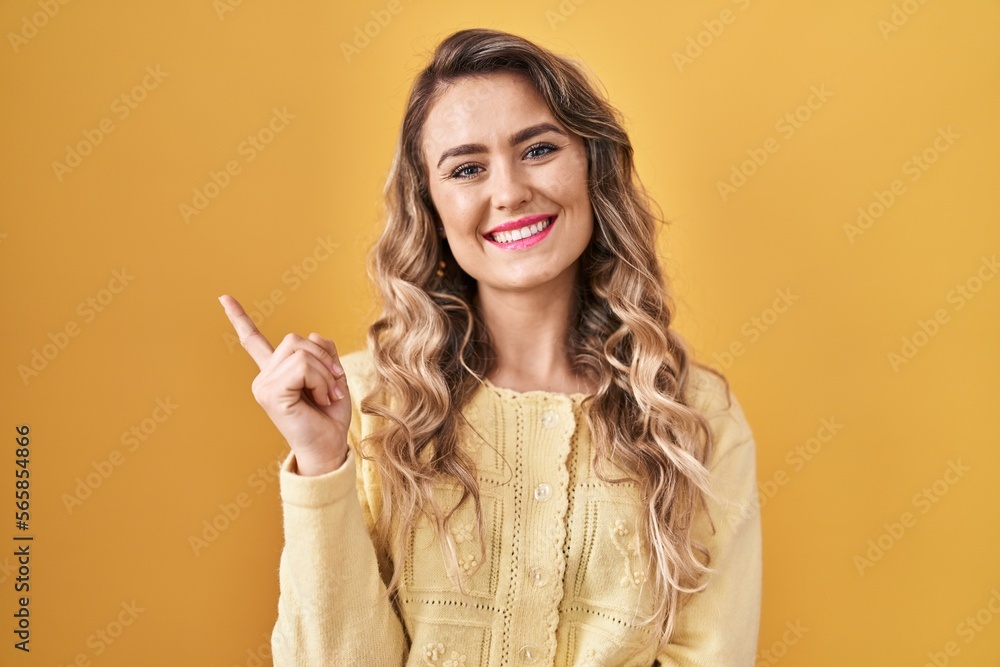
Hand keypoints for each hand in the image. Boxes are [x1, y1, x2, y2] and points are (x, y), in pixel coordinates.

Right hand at [218, 294, 350, 475]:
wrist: (330, 446)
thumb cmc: (330, 416)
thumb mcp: (332, 375)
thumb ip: (322, 351)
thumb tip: (312, 335)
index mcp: (276, 372)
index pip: (253, 341)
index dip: (239, 318)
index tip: (223, 297)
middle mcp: (264, 377)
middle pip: (296, 339)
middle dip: (324, 360)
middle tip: (334, 386)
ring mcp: (263, 385)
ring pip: (302, 353)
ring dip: (325, 373)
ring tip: (327, 395)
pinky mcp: (270, 393)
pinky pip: (303, 367)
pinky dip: (321, 381)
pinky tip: (321, 399)